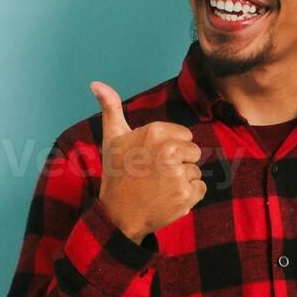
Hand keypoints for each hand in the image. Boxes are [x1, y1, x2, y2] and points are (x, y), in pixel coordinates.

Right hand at [89, 80, 206, 240]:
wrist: (118, 214)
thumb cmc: (117, 174)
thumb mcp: (113, 138)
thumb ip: (111, 108)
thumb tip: (96, 82)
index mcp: (155, 132)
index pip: (186, 136)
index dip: (172, 148)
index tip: (154, 159)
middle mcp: (168, 151)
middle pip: (194, 152)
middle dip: (180, 163)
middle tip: (157, 175)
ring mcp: (177, 174)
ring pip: (196, 172)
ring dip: (182, 180)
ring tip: (160, 187)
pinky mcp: (186, 195)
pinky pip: (200, 189)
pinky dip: (189, 196)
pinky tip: (168, 198)